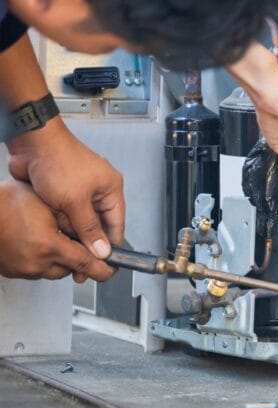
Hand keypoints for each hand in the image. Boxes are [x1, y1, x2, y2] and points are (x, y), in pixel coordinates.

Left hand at [6, 118, 124, 277]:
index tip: (105, 263)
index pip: (116, 224)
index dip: (111, 245)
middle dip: (87, 240)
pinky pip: (64, 215)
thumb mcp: (76, 201)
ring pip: (78, 222)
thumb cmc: (59, 161)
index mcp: (110, 189)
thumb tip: (101, 250)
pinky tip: (52, 225)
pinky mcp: (62, 193)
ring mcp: (79, 192)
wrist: (32, 145)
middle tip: (81, 261)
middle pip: (97, 225)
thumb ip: (89, 228)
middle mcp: (97, 191)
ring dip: (69, 228)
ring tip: (62, 233)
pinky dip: (58, 221)